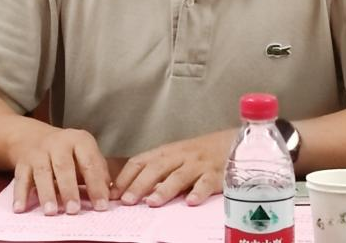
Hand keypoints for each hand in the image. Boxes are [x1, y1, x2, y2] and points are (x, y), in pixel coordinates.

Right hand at [11, 127, 111, 214]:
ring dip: (46, 193)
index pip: (89, 163)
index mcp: (79, 141)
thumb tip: (111, 196)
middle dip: (69, 189)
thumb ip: (98, 173)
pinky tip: (20, 209)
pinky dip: (20, 194)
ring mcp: (38, 152)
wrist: (34, 137)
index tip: (101, 206)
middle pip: (64, 166)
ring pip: (42, 172)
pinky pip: (20, 179)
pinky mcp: (22, 162)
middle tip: (74, 211)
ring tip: (52, 212)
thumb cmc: (68, 153)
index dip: (96, 185)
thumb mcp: (86, 154)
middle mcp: (58, 144)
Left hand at [111, 130, 233, 207]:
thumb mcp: (176, 159)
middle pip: (156, 168)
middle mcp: (180, 156)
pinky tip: (191, 202)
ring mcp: (198, 164)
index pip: (140, 161)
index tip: (113, 192)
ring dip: (165, 189)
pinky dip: (199, 192)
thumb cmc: (200, 154)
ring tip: (152, 203)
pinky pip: (207, 182)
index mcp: (166, 152)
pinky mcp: (216, 173)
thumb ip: (158, 175)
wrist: (232, 142)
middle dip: (139, 184)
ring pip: (179, 176)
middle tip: (127, 201)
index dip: (125, 176)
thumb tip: (133, 193)